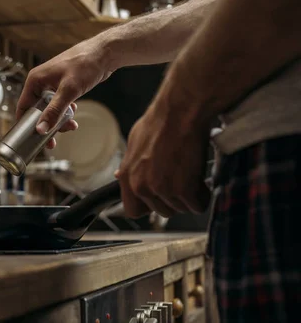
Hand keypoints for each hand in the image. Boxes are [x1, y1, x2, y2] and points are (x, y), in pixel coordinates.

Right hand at [16, 37, 115, 148]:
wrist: (105, 53)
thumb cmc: (85, 65)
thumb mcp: (68, 91)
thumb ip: (54, 111)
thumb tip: (40, 129)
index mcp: (35, 80)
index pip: (23, 106)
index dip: (25, 124)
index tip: (30, 139)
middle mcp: (41, 82)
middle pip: (37, 111)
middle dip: (46, 125)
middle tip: (53, 141)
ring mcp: (52, 84)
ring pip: (49, 109)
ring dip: (58, 120)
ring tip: (71, 126)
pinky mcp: (62, 86)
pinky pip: (59, 105)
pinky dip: (65, 112)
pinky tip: (74, 114)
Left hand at [115, 103, 210, 218]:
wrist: (180, 111)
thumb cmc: (160, 122)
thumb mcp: (134, 143)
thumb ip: (129, 165)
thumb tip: (120, 175)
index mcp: (127, 176)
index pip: (132, 211)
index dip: (148, 206)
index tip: (158, 197)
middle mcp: (141, 186)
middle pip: (162, 211)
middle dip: (173, 198)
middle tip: (181, 179)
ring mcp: (162, 189)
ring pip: (181, 209)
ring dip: (189, 195)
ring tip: (190, 173)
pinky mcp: (184, 189)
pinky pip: (197, 205)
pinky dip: (202, 195)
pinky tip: (200, 177)